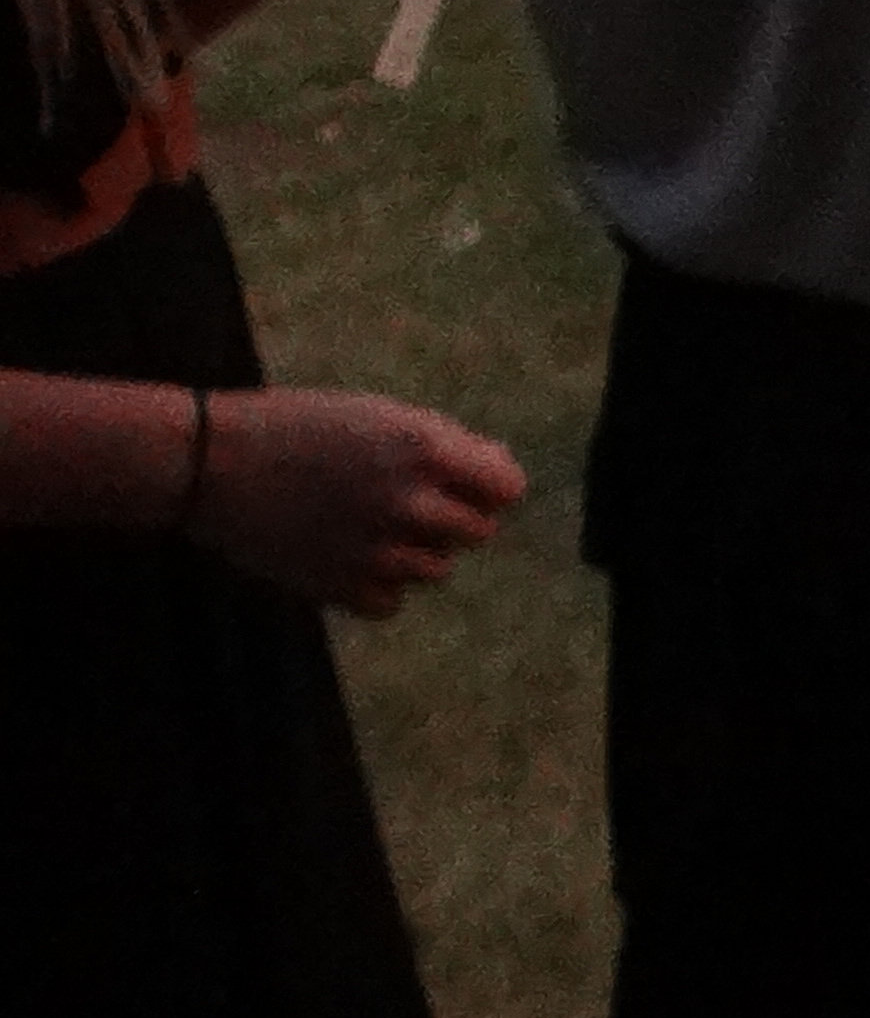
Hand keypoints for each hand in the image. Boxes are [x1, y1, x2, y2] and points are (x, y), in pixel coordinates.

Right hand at [186, 388, 527, 618]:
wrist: (213, 464)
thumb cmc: (302, 427)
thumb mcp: (382, 416)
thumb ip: (446, 446)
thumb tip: (500, 474)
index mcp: (424, 449)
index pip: (508, 488)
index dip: (490, 484)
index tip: (465, 481)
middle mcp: (408, 501)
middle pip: (478, 532)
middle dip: (455, 517)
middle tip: (407, 501)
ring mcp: (375, 549)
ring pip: (437, 570)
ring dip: (417, 552)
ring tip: (369, 525)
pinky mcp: (340, 587)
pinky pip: (392, 601)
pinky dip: (379, 585)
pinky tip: (348, 554)